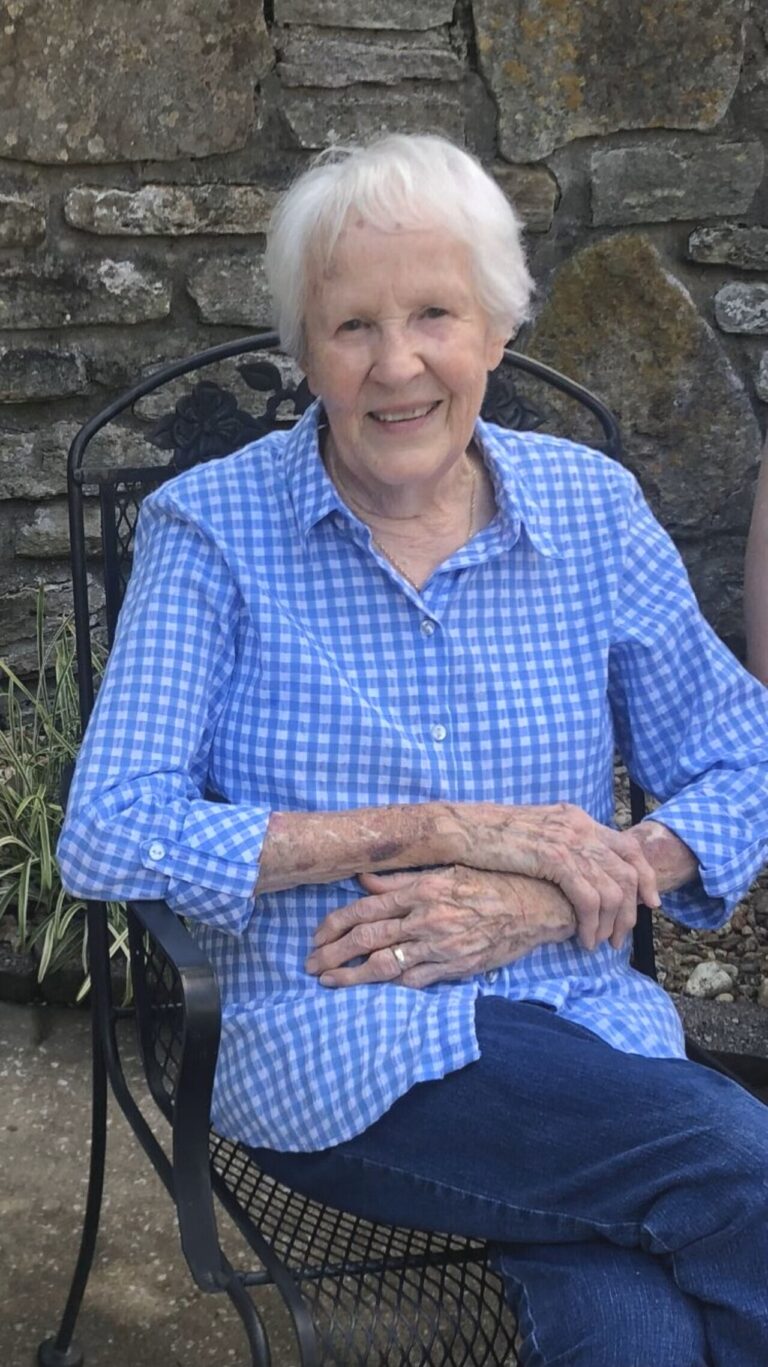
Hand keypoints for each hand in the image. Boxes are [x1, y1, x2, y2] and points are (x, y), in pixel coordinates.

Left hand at [304, 866, 575, 988]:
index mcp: (421, 890)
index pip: (364, 909)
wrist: (536, 908)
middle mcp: (426, 919)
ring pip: (384, 966)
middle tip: (311, 966)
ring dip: (351, 977)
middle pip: (366, 940)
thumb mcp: (445, 870)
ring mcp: (440, 947)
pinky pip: (415, 982)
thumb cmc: (491, 883)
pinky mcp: (456, 968)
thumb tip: (362, 878)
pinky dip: (391, 985)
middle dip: (333, 955)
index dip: (334, 926)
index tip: (316, 937)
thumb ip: (401, 878)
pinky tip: (373, 989)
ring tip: (329, 983)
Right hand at [452, 801, 658, 950]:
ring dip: (611, 924)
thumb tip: (575, 869)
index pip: (629, 847)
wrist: (463, 828)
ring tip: (599, 944)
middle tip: (622, 937)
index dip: (646, 877)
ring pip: (613, 890)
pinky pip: (590, 899)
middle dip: (631, 910)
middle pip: (628, 871)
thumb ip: (559, 844)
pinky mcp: (555, 858)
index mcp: (577, 818)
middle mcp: (580, 826)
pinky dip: (591, 924)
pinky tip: (582, 939)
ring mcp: (569, 841)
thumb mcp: (535, 833)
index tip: (650, 903)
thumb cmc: (489, 836)